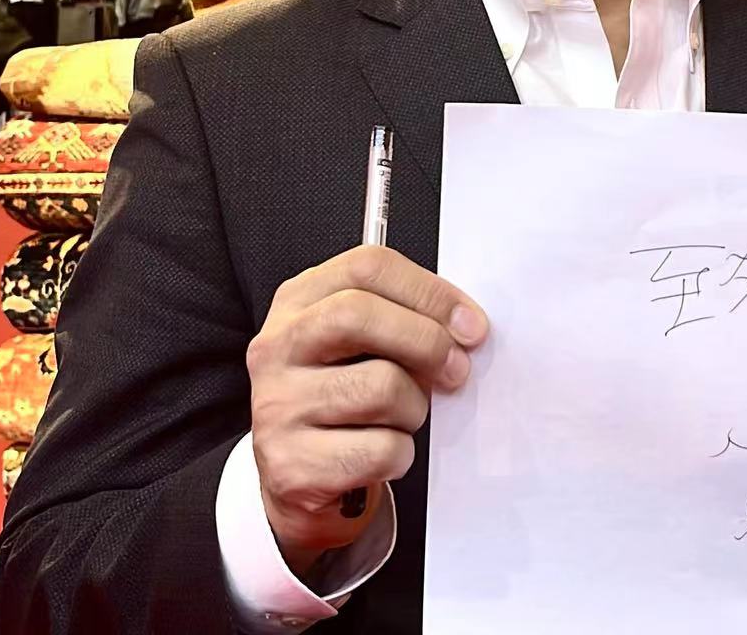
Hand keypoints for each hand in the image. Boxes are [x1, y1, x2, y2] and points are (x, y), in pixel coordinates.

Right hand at [246, 244, 488, 573]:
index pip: (367, 267)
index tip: (470, 323)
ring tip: (402, 418)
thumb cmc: (345, 399)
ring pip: (380, 387)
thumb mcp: (360, 345)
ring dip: (415, 408)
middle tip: (456, 369)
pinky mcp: (290, 464)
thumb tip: (464, 328)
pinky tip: (381, 455)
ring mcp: (276, 406)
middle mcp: (276, 349)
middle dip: (427, 341)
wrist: (299, 480)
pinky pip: (380, 449)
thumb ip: (403, 320)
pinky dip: (400, 455)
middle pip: (359, 315)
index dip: (430, 292)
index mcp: (297, 304)